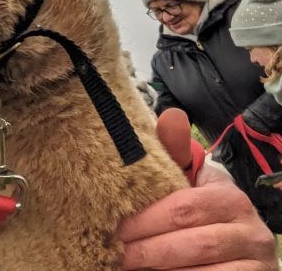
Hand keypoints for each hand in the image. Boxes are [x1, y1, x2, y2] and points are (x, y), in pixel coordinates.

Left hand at [117, 108, 277, 269]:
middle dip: (147, 249)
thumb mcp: (187, 180)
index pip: (183, 207)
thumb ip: (174, 152)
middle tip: (115, 252)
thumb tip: (172, 115)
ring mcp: (257, 261)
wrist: (232, 251)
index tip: (114, 226)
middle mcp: (251, 228)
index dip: (144, 219)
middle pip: (190, 242)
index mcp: (229, 195)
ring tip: (126, 267)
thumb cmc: (198, 210)